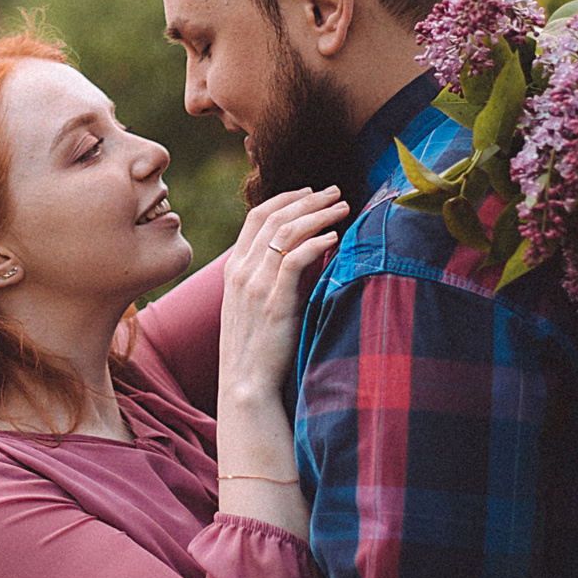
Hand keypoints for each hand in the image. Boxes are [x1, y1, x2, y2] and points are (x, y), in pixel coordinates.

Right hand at [217, 186, 347, 413]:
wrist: (246, 385)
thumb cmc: (257, 348)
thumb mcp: (257, 305)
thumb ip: (274, 276)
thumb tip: (310, 250)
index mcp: (234, 269)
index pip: (256, 217)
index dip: (284, 198)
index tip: (309, 191)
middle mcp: (242, 272)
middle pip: (274, 217)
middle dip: (307, 199)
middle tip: (335, 191)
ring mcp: (256, 286)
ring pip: (286, 232)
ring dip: (318, 215)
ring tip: (343, 208)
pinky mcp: (274, 303)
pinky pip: (295, 260)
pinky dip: (315, 242)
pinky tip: (335, 237)